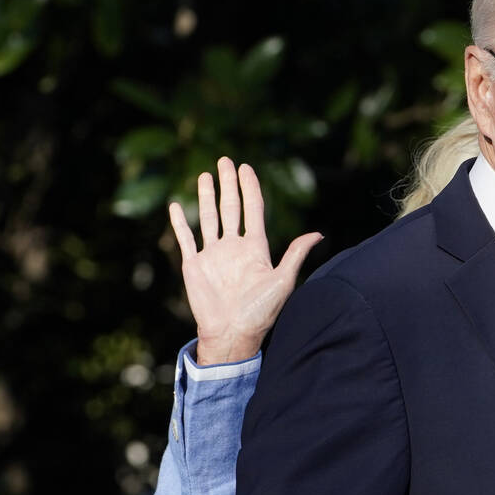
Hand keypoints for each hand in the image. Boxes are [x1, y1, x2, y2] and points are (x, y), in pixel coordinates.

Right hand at [168, 156, 321, 365]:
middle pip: (230, 207)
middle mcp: (234, 247)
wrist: (233, 333)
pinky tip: (176, 205)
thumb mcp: (283, 281)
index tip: (246, 168)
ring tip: (205, 175)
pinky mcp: (194, 265)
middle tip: (225, 161)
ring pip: (208, 218)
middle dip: (228, 184)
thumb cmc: (261, 312)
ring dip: (206, 196)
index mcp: (255, 247)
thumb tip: (318, 234)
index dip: (250, 188)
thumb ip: (295, 254)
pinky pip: (186, 238)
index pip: (253, 209)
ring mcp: (213, 255)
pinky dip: (180, 222)